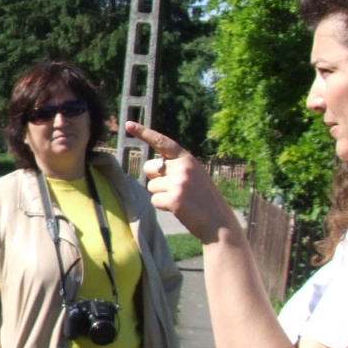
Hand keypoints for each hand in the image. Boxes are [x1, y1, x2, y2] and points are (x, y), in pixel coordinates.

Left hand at [123, 121, 237, 242]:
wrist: (218, 222)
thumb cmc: (203, 200)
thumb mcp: (194, 175)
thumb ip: (176, 168)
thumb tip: (152, 167)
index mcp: (188, 159)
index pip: (163, 142)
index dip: (144, 133)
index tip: (129, 125)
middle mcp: (183, 167)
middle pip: (149, 168)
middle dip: (154, 178)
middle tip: (172, 189)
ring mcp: (179, 183)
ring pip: (151, 186)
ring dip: (160, 195)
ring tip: (180, 200)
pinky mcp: (174, 199)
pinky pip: (154, 201)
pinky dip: (162, 206)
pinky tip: (178, 209)